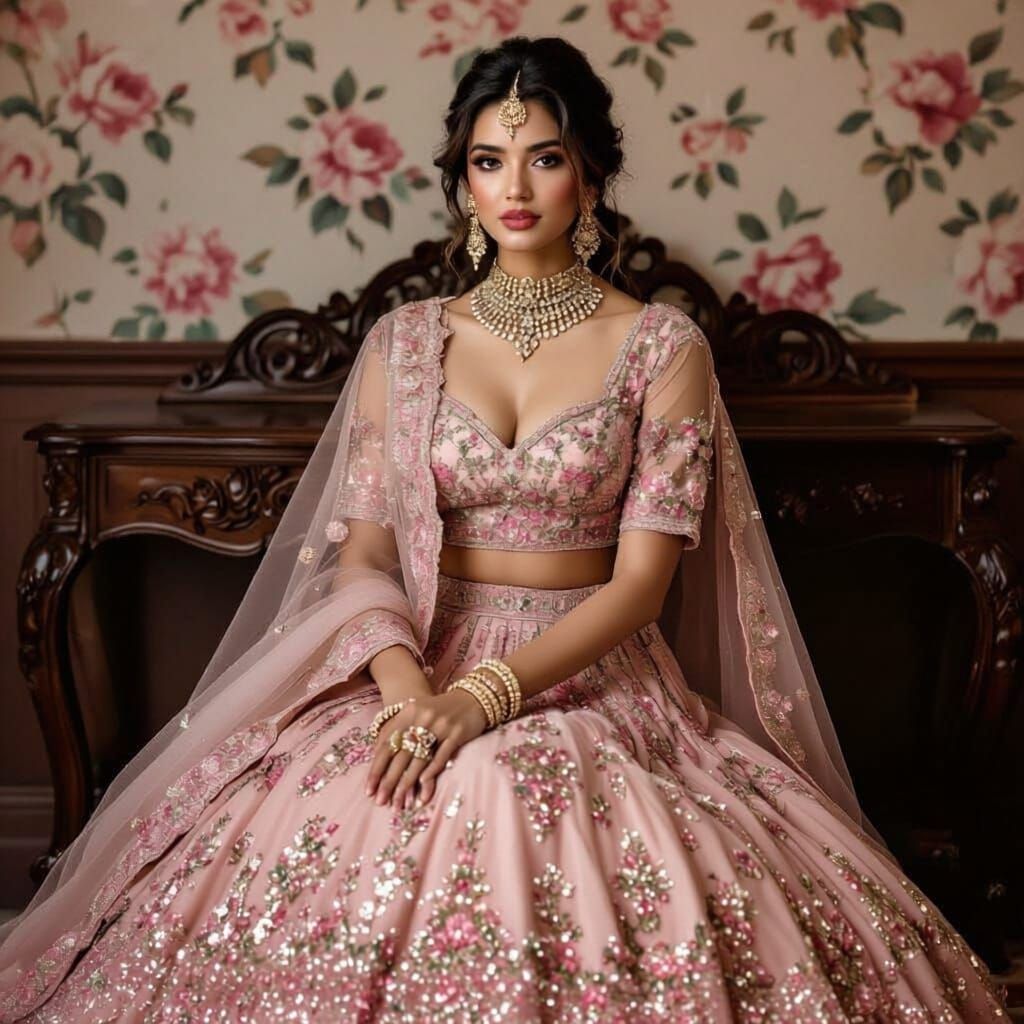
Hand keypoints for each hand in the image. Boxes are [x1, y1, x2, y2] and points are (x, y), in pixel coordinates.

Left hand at [365, 689, 487, 809]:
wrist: (472, 697)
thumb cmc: (439, 710)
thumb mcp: (417, 713)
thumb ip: (398, 730)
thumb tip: (377, 756)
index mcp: (408, 712)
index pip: (387, 744)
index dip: (376, 768)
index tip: (368, 789)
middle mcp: (422, 717)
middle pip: (401, 754)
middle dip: (389, 781)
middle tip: (380, 801)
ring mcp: (440, 725)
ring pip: (419, 758)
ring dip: (408, 782)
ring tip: (400, 802)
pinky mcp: (457, 733)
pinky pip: (442, 755)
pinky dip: (432, 770)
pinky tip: (423, 785)